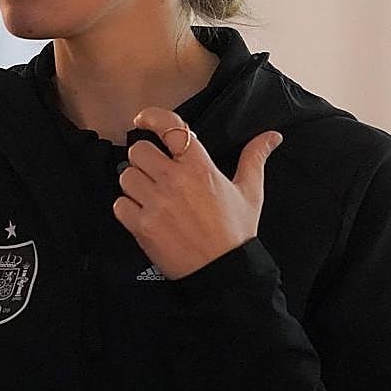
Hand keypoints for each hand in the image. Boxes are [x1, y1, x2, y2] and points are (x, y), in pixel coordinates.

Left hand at [113, 107, 282, 279]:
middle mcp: (174, 181)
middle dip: (144, 159)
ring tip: (151, 195)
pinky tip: (144, 214)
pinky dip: (127, 208)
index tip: (142, 119)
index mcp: (199, 167)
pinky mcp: (142, 226)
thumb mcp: (250, 192)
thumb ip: (254, 158)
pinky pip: (119, 204)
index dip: (151, 117)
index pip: (170, 127)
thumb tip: (271, 136)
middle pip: (138, 151)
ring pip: (125, 176)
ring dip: (134, 184)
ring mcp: (156, 204)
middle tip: (154, 172)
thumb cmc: (236, 232)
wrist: (224, 273)